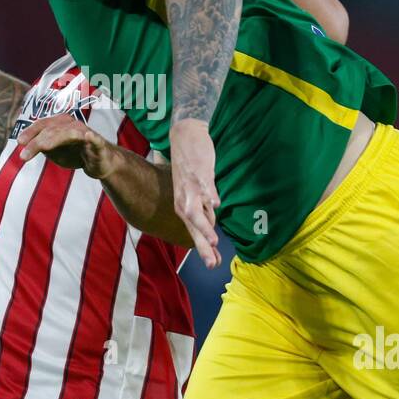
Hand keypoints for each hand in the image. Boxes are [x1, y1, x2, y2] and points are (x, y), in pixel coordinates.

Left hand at [16, 115, 116, 177]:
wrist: (101, 163)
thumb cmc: (75, 153)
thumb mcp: (54, 150)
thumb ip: (40, 145)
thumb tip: (23, 143)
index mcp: (61, 124)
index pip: (43, 124)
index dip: (31, 131)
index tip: (19, 142)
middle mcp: (73, 125)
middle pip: (52, 130)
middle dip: (37, 142)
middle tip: (23, 155)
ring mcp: (86, 134)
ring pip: (69, 134)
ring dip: (54, 140)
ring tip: (42, 146)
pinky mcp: (99, 145)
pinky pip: (96, 140)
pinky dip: (93, 139)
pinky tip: (89, 137)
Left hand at [168, 118, 220, 267]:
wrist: (185, 134)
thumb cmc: (191, 165)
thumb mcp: (194, 190)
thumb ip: (203, 207)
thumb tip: (213, 221)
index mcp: (183, 204)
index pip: (193, 231)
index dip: (203, 248)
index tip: (214, 264)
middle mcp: (184, 198)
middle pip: (193, 226)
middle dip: (203, 245)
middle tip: (212, 263)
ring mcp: (191, 186)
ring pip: (196, 211)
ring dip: (205, 226)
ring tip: (214, 241)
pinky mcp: (199, 172)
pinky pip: (204, 186)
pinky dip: (209, 196)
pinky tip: (215, 204)